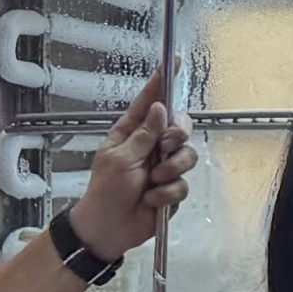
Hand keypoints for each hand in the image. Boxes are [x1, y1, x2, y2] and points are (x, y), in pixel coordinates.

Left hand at [70, 80, 194, 263]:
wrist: (108, 230)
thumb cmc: (105, 192)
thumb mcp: (121, 159)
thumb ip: (144, 135)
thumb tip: (159, 108)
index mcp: (131, 133)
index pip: (149, 102)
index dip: (161, 82)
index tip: (174, 61)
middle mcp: (150, 146)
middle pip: (179, 127)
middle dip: (177, 135)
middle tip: (166, 146)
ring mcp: (162, 167)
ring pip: (187, 156)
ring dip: (172, 169)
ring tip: (154, 181)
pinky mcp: (171, 189)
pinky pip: (183, 184)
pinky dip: (168, 193)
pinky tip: (152, 200)